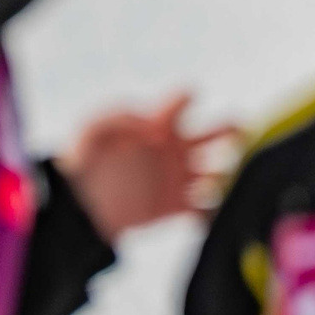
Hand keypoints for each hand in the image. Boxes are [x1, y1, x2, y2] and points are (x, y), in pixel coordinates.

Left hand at [60, 94, 238, 241]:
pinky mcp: (176, 208)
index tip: (168, 115)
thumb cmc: (82, 163)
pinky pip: (207, 212)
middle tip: (237, 134)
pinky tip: (213, 214)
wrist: (77, 208)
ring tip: (211, 182)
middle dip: (232, 130)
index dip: (184, 100)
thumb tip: (148, 126)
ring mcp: (180, 179)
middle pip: (219, 132)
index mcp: (159, 125)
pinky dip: (215, 214)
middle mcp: (177, 149)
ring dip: (227, 175)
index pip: (183, 101)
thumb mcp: (92, 130)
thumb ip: (118, 116)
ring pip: (220, 173)